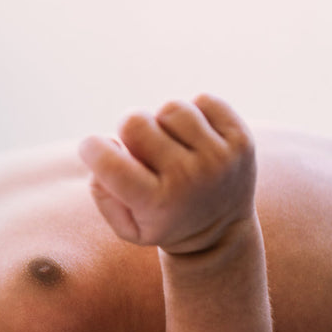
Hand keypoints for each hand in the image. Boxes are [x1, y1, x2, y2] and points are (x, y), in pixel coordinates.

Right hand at [78, 94, 256, 254]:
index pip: (109, 162)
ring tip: (170, 145)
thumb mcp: (125, 225)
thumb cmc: (161, 221)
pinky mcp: (241, 138)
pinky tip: (193, 137)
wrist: (221, 230)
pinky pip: (203, 101)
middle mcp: (188, 177)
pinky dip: (193, 114)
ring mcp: (218, 156)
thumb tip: (106, 145)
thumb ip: (103, 190)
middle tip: (139, 150)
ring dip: (163, 123)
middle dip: (129, 132)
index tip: (92, 149)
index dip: (90, 148)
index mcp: (156, 203)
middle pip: (135, 121)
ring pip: (170, 108)